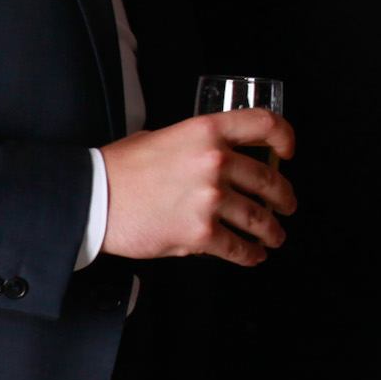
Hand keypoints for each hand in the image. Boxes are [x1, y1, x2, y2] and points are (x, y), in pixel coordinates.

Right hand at [100, 110, 296, 265]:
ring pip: (258, 218)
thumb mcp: (161, 136)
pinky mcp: (199, 233)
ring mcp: (210, 199)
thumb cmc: (120, 169)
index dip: (284, 137)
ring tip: (275, 235)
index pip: (263, 124)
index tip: (287, 152)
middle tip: (286, 204)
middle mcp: (214, 162)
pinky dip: (250, 254)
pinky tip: (253, 255)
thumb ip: (194, 143)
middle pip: (268, 179)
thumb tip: (213, 153)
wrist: (92, 199)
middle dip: (284, 196)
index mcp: (206, 131)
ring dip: (271, 230)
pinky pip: (237, 247)